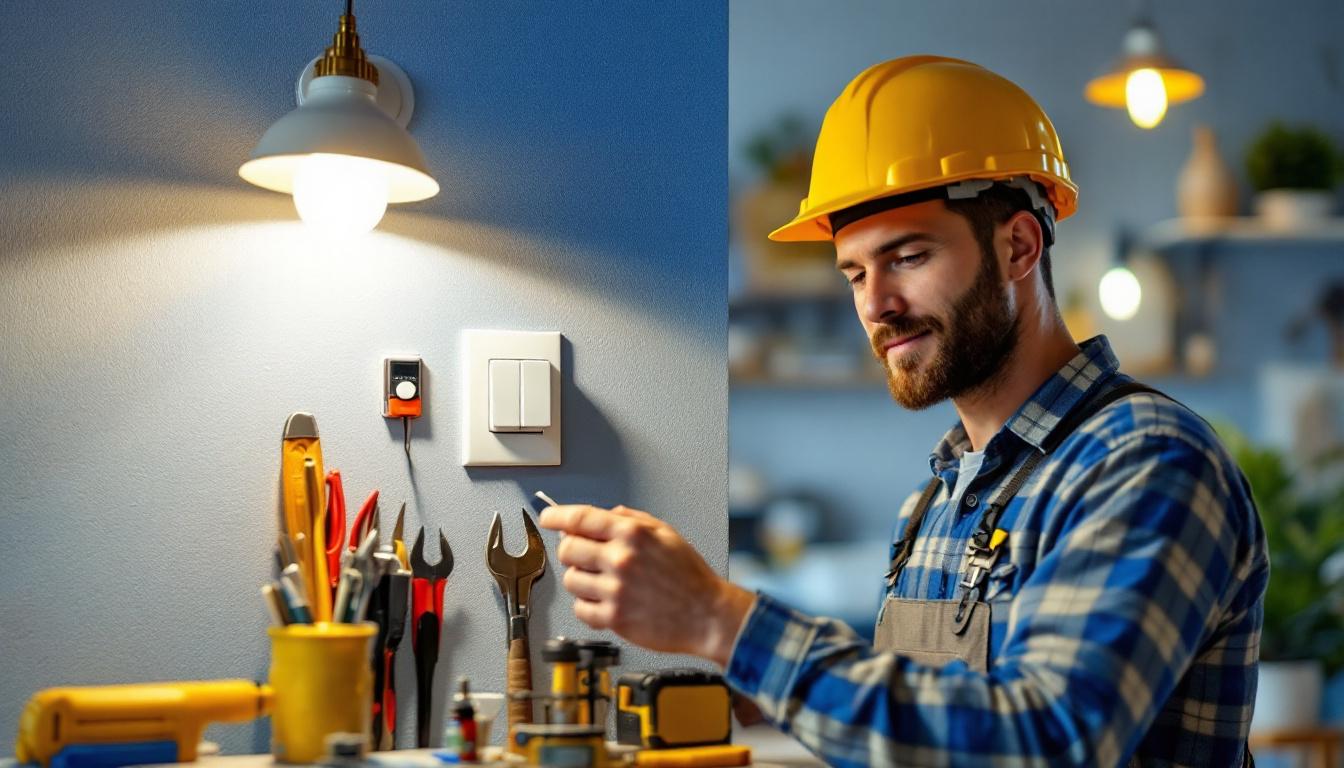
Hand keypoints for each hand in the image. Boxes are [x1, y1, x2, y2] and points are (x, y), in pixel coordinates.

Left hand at [538, 504, 755, 666]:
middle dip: (572, 551)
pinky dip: (588, 606)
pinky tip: (605, 602)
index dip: (557, 516)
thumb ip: (633, 520)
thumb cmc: (690, 577)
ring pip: (571, 580)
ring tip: (601, 583)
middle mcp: (621, 559)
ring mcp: (616, 590)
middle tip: (584, 556)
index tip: (548, 517)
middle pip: (568, 549)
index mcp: (633, 534)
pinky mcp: (614, 618)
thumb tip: (606, 514)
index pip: (581, 518)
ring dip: (581, 580)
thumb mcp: (666, 534)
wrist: (707, 615)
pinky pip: (580, 609)